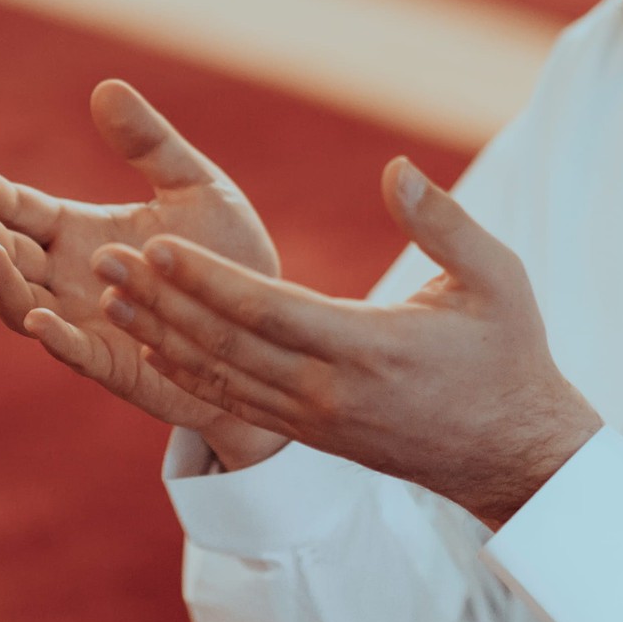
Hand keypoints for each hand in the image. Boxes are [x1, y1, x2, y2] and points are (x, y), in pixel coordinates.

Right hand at [0, 79, 289, 469]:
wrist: (268, 324)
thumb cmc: (226, 252)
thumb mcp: (195, 185)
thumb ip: (150, 143)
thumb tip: (106, 86)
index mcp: (78, 232)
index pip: (20, 209)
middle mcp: (69, 279)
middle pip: (9, 255)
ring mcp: (85, 324)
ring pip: (23, 305)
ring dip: (0, 282)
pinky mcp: (114, 365)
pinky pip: (74, 353)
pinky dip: (53, 337)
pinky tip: (39, 318)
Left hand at [97, 158, 601, 527]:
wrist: (515, 454)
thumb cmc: (509, 353)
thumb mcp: (496, 279)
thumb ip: (444, 223)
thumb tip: (395, 168)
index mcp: (370, 349)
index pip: (269, 310)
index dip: (208, 279)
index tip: (158, 244)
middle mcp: (331, 392)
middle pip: (227, 345)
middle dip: (162, 302)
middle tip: (107, 262)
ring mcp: (316, 421)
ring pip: (223, 377)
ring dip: (162, 336)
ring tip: (110, 297)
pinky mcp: (312, 437)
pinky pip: (238, 403)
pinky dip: (190, 375)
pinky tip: (154, 347)